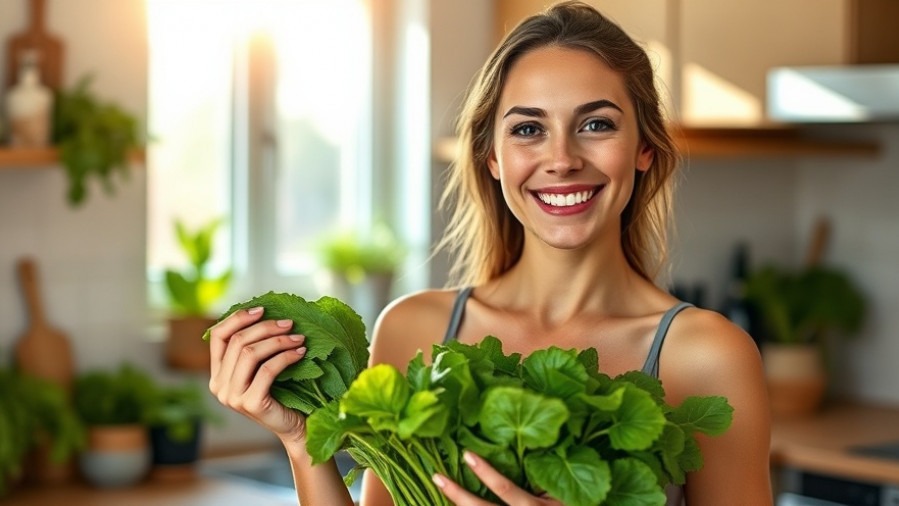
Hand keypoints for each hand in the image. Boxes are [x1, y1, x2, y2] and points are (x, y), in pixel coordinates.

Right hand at [208, 307, 307, 442]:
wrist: (294, 427)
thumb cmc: (282, 394)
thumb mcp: (261, 368)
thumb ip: (253, 348)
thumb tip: (265, 312)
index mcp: (217, 374)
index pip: (218, 336)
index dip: (238, 318)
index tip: (262, 309)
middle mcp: (218, 386)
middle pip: (238, 342)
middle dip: (266, 327)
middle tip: (290, 323)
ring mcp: (232, 397)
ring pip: (250, 353)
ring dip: (278, 340)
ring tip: (299, 338)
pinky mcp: (250, 404)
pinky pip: (267, 370)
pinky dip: (285, 356)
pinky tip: (300, 352)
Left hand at [433, 451, 561, 505]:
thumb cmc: (572, 502)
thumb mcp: (561, 488)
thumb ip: (544, 469)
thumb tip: (527, 439)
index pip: (506, 490)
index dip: (485, 473)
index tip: (467, 455)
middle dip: (458, 495)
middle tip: (437, 477)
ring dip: (457, 505)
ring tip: (439, 488)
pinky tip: (451, 503)